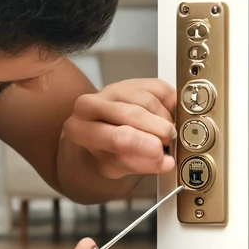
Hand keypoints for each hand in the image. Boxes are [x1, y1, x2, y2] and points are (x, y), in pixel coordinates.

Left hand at [62, 78, 177, 179]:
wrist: (101, 135)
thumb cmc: (105, 152)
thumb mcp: (114, 168)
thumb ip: (137, 164)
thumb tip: (165, 162)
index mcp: (78, 129)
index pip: (116, 137)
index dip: (142, 145)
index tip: (159, 153)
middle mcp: (91, 104)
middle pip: (134, 114)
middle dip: (158, 131)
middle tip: (167, 144)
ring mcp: (112, 89)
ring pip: (149, 102)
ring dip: (164, 121)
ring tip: (164, 136)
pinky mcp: (134, 81)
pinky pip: (161, 92)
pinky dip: (170, 108)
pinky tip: (164, 120)